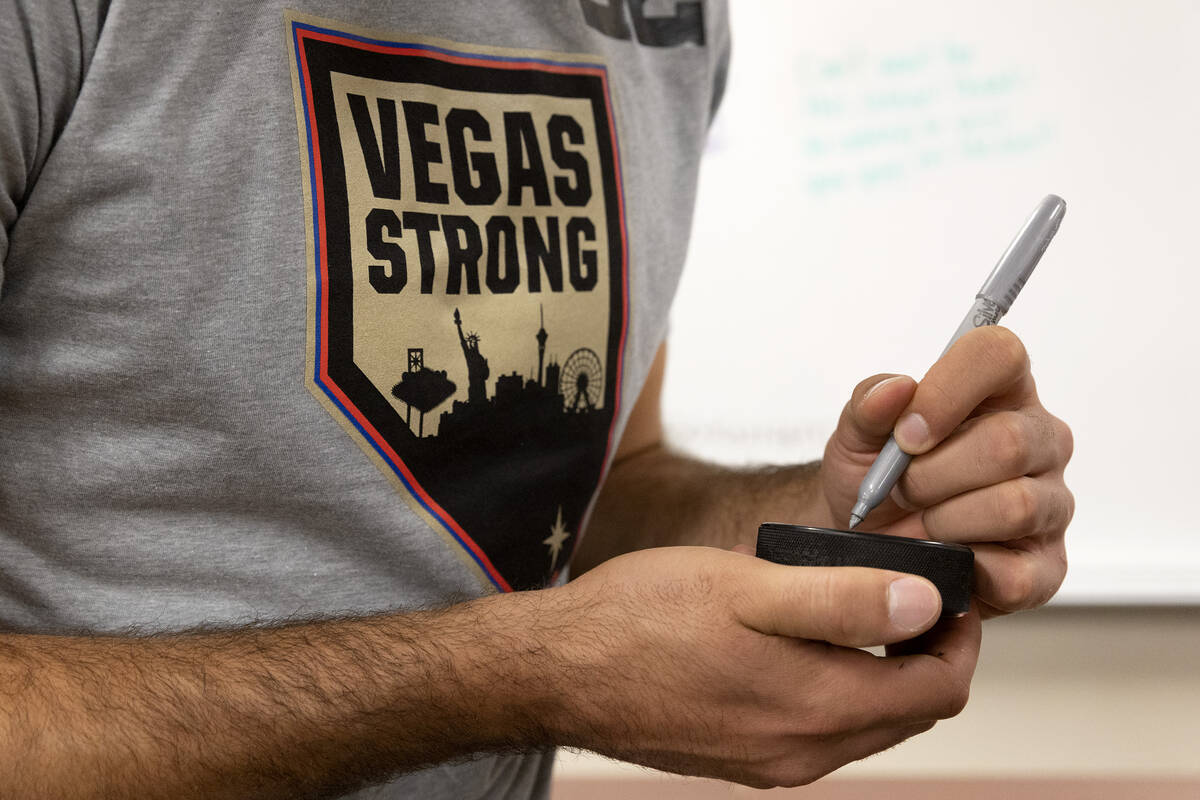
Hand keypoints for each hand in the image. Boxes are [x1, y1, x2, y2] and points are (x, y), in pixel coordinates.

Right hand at [545, 546, 979, 787]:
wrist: (557, 670)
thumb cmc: (641, 617)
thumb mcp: (747, 588)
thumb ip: (843, 600)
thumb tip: (926, 605)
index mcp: (815, 709)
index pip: (937, 691)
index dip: (957, 638)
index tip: (944, 591)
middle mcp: (802, 753)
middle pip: (906, 713)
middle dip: (922, 655)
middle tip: (902, 592)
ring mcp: (769, 764)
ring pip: (864, 724)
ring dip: (878, 673)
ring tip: (850, 610)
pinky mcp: (741, 760)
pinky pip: (818, 732)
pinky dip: (833, 691)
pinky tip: (797, 645)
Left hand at [819, 326, 1073, 617]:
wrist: (862, 543)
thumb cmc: (873, 477)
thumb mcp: (855, 435)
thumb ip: (869, 405)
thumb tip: (896, 390)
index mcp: (999, 390)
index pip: (998, 354)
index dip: (947, 391)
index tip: (904, 434)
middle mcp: (1039, 440)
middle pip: (1008, 441)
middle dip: (931, 474)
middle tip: (901, 489)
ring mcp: (1050, 504)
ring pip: (1014, 505)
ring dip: (944, 521)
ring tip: (919, 524)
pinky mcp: (1045, 567)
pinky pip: (1017, 574)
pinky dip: (962, 568)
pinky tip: (941, 556)